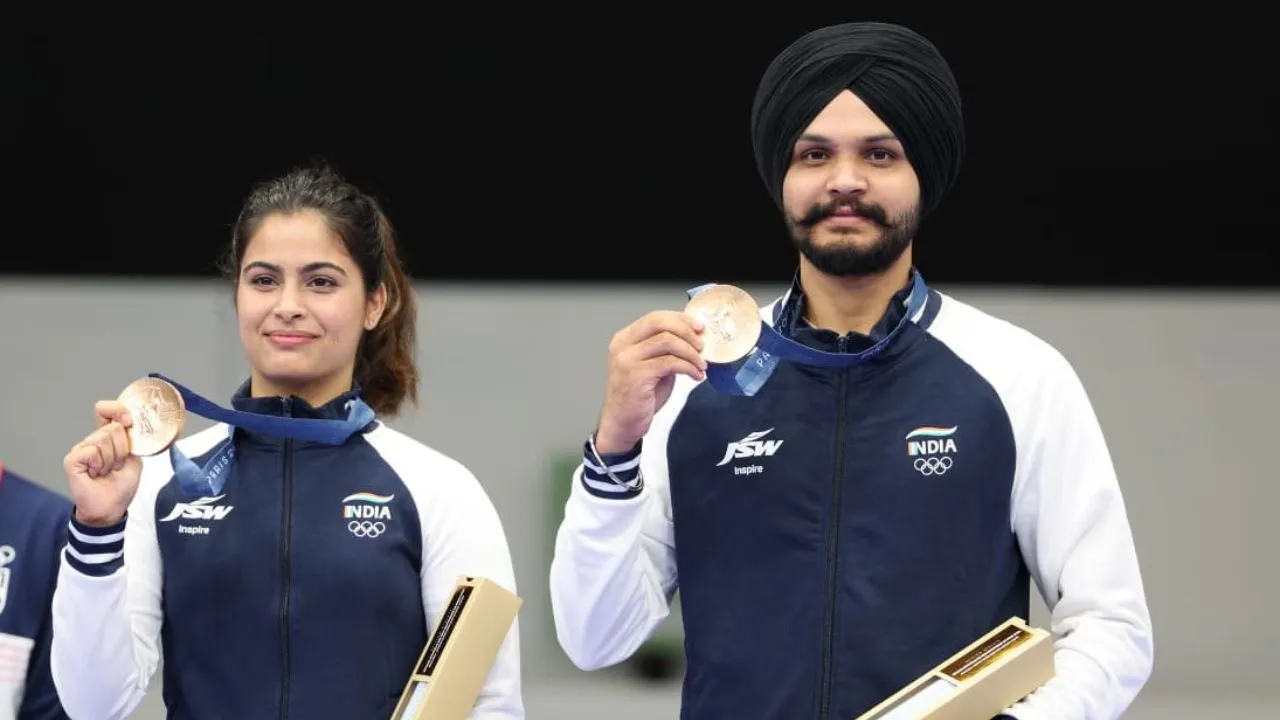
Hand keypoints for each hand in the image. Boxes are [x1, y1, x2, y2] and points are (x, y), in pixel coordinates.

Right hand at [63, 400, 143, 526]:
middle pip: (113, 428)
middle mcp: (92, 440)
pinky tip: (95, 474)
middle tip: (116, 466)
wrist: (111, 507)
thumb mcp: (134, 457)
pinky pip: (91, 452)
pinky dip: (99, 464)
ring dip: (112, 460)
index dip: (118, 410)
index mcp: (108, 437)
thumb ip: (131, 439)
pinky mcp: (72, 460)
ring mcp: (81, 449)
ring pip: (103, 440)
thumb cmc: (121, 484)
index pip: (107, 411)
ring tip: (106, 472)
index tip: (129, 421)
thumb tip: (126, 420)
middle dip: (122, 450)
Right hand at [595, 310, 706, 453]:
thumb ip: (666, 350)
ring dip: (691, 352)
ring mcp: (627, 359)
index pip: (655, 317)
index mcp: (625, 339)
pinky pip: (670, 362)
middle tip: (702, 345)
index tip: (699, 328)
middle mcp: (623, 345)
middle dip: (686, 331)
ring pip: (667, 341)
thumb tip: (694, 339)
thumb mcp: (652, 366)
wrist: (622, 424)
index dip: (681, 319)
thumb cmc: (638, 397)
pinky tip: (696, 376)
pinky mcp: (636, 375)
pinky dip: (688, 367)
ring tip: (701, 365)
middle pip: (660, 323)